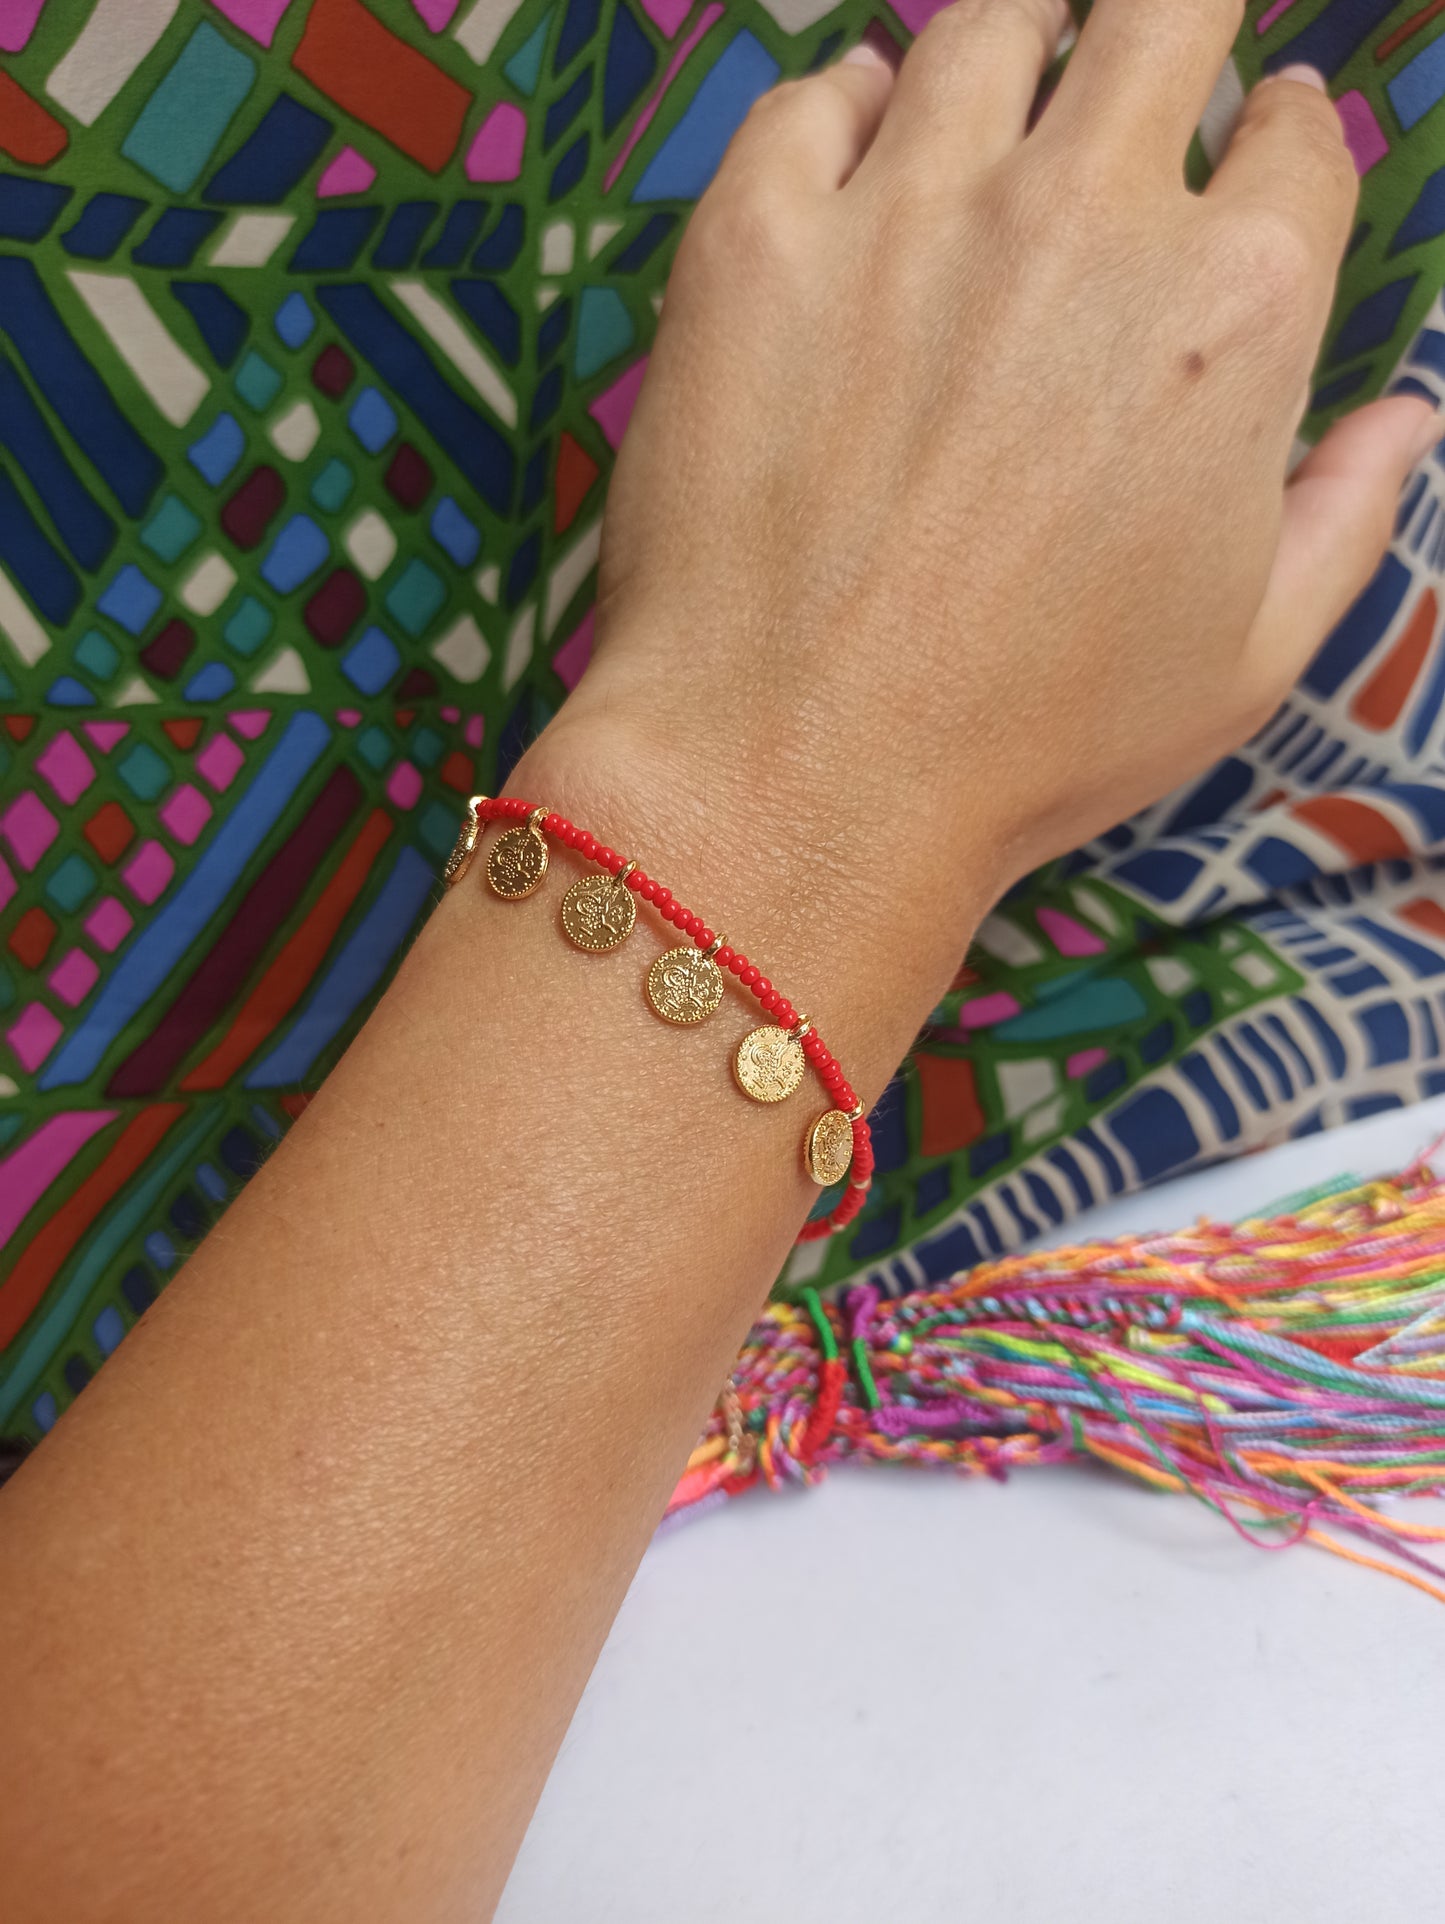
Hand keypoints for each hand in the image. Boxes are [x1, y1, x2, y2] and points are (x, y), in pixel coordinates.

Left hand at [523, 0, 1437, 1064]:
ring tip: (1010, 89)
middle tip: (1145, 69)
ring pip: (989, 28)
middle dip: (1174, 30)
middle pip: (1162, 19)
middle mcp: (1081, 219)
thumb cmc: (1033, 743)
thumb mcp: (1247, 663)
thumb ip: (1343, 517)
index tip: (1254, 154)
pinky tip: (859, 145)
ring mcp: (907, 213)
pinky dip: (848, 106)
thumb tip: (1401, 417)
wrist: (799, 779)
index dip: (1284, 141)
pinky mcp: (755, 239)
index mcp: (1233, 311)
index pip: (1299, 141)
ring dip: (1021, 46)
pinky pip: (811, 98)